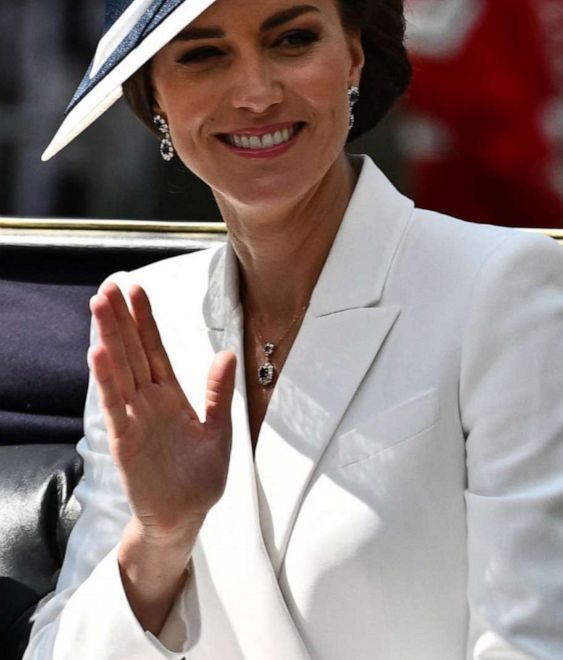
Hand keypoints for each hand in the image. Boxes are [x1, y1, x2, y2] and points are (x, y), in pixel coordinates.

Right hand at [89, 282, 234, 542]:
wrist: (186, 514)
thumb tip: (227, 354)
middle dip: (122, 319)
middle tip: (109, 284)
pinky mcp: (126, 439)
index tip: (136, 289)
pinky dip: (107, 378)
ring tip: (99, 306)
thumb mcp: (218, 429)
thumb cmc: (200, 476)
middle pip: (132, 352)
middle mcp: (148, 402)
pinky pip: (115, 404)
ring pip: (119, 370)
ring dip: (109, 338)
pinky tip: (99, 353)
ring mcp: (134, 418)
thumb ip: (219, 393)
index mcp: (171, 397)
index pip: (155, 349)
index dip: (145, 320)